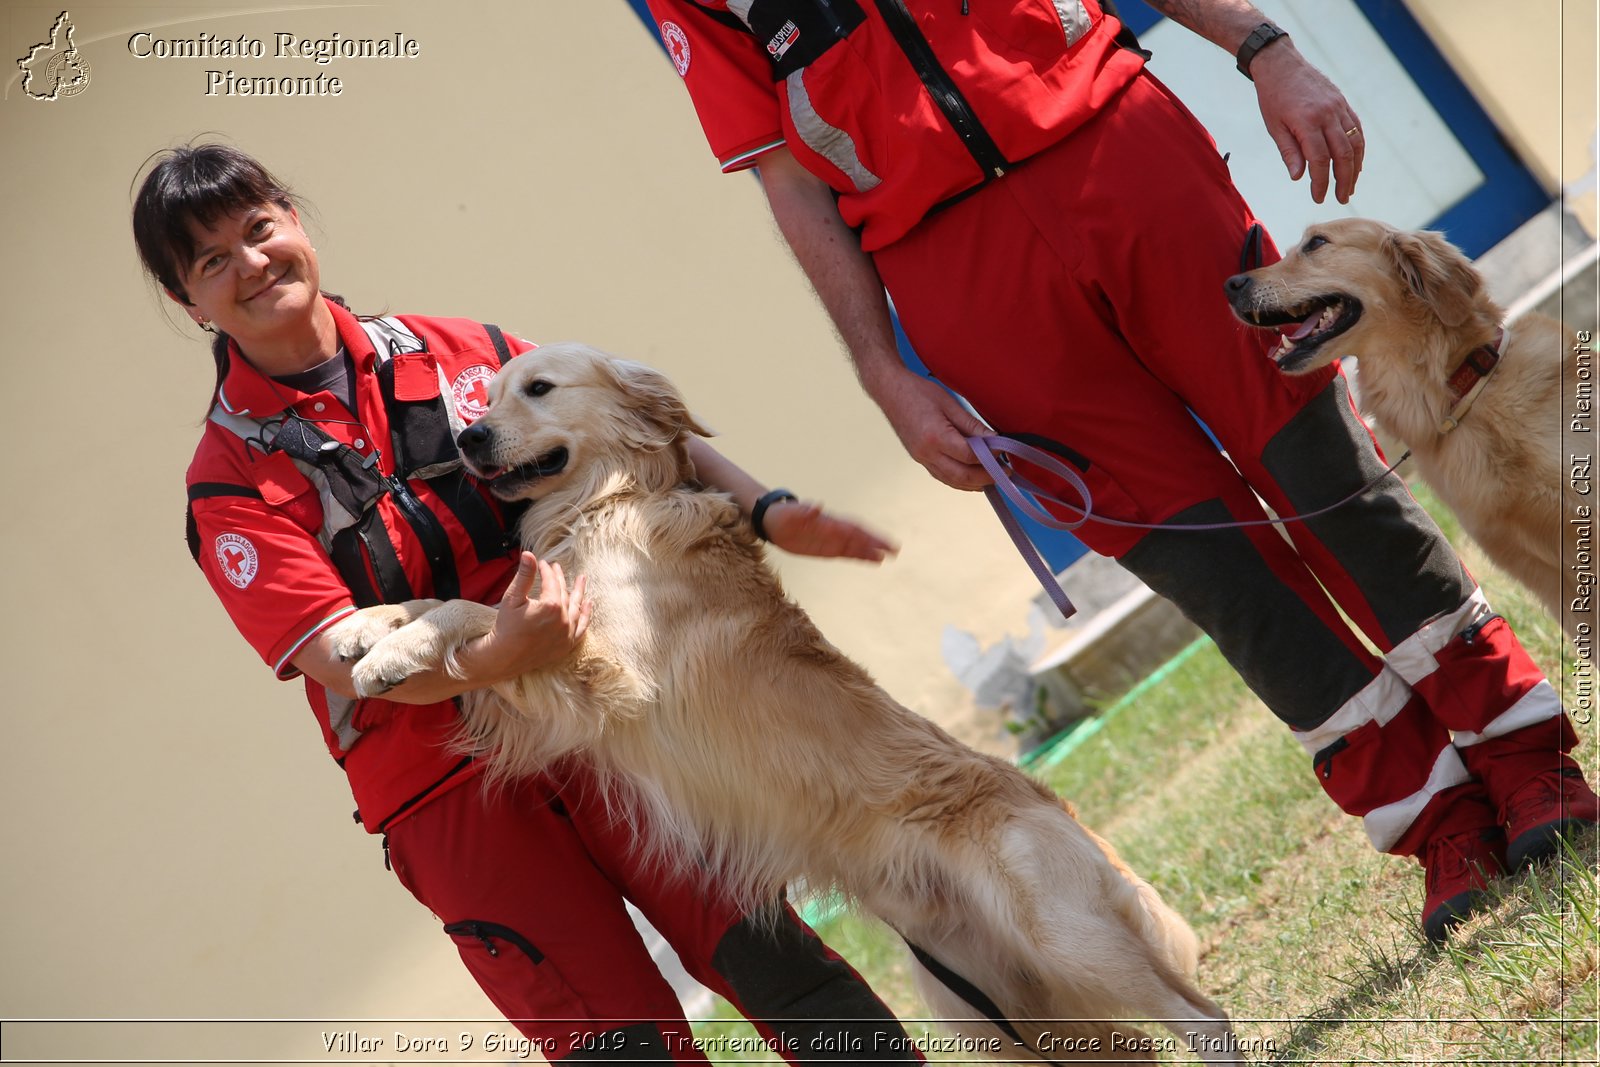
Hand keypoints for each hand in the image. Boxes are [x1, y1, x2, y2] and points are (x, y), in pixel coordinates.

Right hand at [471, 552, 590, 675]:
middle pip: (564, 593)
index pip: (552, 582)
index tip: (543, 563)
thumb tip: (529, 554)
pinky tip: (588, 604)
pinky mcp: (567, 645)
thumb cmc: (506, 626)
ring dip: (579, 592)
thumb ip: (524, 576)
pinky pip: (581, 628)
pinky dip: (586, 615)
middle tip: (557, 567)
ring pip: (576, 608)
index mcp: (551, 606)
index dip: (547, 570)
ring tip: (582, 579)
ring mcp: (567, 633)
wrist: (504, 656)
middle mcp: (563, 620)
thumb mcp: (512, 598)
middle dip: (560, 578)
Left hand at [761, 499, 896, 562]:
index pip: (853, 529)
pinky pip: (846, 553)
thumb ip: (805, 511)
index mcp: (828, 522)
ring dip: (870, 552)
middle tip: (894, 551)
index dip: (868, 536)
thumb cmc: (783, 515)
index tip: (882, 542)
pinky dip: (859, 557)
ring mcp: (831, 540)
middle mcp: (833, 530)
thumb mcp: (791, 513)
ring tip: (886, 558)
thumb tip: (817, 505)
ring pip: (855, 547)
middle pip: (859, 537)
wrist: (773, 521)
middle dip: (876, 543)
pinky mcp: (826, 549)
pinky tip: (871, 562)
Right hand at [863, 365, 993, 490]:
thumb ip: (972, 425)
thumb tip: (994, 440)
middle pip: (962, 475)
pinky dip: (960, 481)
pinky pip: (942, 476)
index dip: (990, 457)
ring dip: (974, 483)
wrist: (889, 390)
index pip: (969, 456)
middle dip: (986, 477)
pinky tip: (973, 478)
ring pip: (952, 481)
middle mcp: (926, 452)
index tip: (1004, 452)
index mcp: (935, 437)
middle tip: (1004, 473)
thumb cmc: (919, 392)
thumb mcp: (950, 404)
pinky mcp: (919, 459)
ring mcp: (921, 458)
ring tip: (993, 478)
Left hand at [1250, 42, 1363, 203]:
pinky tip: (1355, 163)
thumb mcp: (1274, 126)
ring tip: (1350, 186)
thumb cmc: (1273, 97)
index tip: (1318, 198)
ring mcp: (1339, 108)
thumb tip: (1298, 177)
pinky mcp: (1343, 103)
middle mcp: (1328, 115)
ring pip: (1355, 142)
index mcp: (1308, 122)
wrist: (1281, 64)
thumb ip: (1289, 152)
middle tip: (1341, 198)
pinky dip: (1359, 148)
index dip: (1321, 182)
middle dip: (1343, 180)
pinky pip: (1357, 129)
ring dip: (1355, 167)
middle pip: (1343, 154)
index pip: (1320, 160)